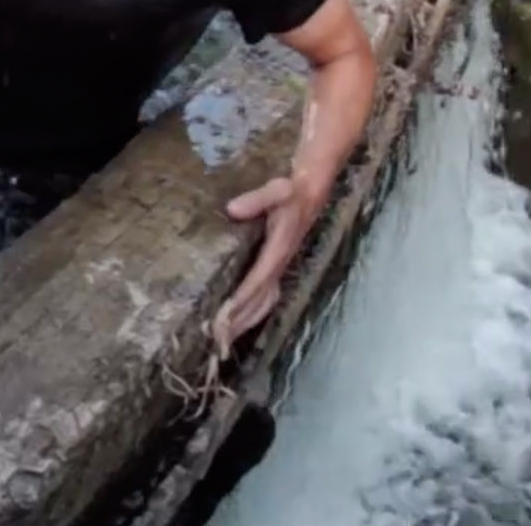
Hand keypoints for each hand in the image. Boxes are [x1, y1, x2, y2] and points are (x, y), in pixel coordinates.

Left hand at [211, 174, 326, 351]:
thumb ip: (256, 199)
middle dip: (241, 320)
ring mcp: (280, 268)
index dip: (242, 299)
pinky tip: (243, 322)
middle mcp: (280, 264)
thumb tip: (232, 210)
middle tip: (219, 341)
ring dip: (247, 321)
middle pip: (260, 300)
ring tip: (227, 340)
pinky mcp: (278, 267)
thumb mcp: (275, 190)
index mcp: (278, 250)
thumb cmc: (290, 191)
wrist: (310, 192)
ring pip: (265, 303)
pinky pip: (267, 297)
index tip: (225, 316)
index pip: (258, 280)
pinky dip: (255, 312)